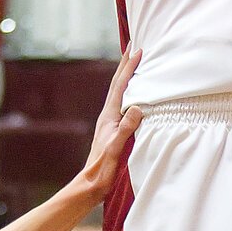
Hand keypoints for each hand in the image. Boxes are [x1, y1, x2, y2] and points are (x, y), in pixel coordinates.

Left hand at [77, 48, 143, 197]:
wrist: (92, 184)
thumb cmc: (103, 168)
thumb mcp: (116, 148)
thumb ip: (126, 128)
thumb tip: (137, 106)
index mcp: (109, 116)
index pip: (121, 86)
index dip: (130, 67)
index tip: (139, 50)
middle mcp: (108, 115)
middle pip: (117, 84)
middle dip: (126, 64)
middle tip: (134, 46)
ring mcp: (110, 122)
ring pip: (119, 92)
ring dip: (127, 75)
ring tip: (134, 63)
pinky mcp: (114, 129)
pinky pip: (123, 103)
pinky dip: (129, 91)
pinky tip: (135, 94)